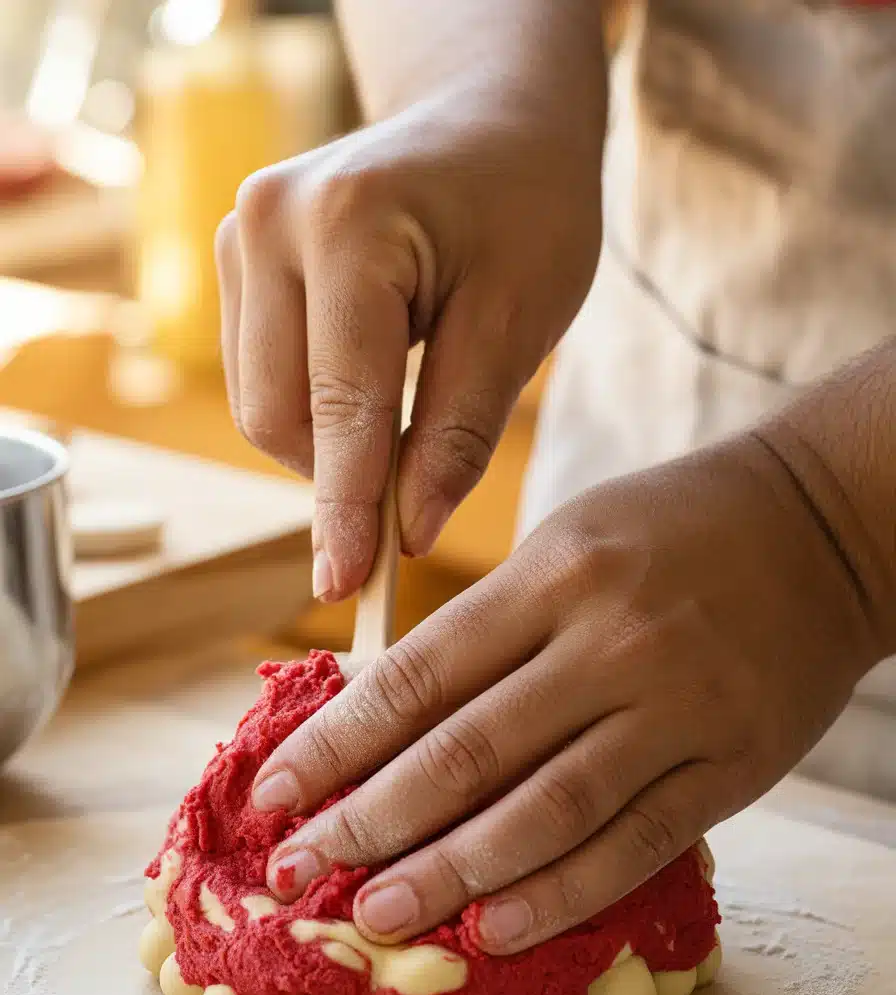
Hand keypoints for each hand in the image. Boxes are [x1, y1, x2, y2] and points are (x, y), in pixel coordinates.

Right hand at [216, 86, 603, 599]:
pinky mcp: (237, 258)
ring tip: (404, 421)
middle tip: (414, 504)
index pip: (341, 403)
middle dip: (342, 478)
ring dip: (327, 447)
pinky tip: (367, 392)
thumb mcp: (519, 319)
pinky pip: (259, 378)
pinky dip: (312, 413)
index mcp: (349, 225)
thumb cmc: (525, 208)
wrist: (490, 121)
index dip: (348, 507)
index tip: (350, 588)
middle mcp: (268, 223)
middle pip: (280, 415)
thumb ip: (460, 430)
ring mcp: (240, 235)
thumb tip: (409, 532)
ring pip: (261, 405)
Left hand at [251, 432, 878, 952]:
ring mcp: (677, 706)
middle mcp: (610, 641)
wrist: (821, 525)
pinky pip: (636, 839)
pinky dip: (562, 890)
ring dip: (452, 872)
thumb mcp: (569, 538)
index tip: (277, 791)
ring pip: (546, 809)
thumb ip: (487, 623)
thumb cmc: (674, 527)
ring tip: (376, 914)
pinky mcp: (732, 761)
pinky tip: (497, 926)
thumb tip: (386, 706)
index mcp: (555, 574)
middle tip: (298, 870)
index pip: (421, 674)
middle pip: (468, 751)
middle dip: (371, 820)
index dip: (338, 742)